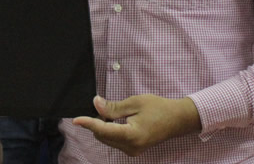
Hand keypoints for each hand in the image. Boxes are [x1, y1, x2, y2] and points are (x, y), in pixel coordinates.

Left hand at [72, 94, 200, 156]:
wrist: (177, 119)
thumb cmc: (159, 108)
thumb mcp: (135, 102)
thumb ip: (113, 107)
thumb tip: (95, 104)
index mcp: (132, 135)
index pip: (103, 131)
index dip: (88, 124)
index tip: (76, 120)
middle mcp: (131, 147)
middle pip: (102, 136)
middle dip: (97, 122)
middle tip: (103, 106)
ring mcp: (132, 151)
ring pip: (107, 139)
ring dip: (103, 127)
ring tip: (114, 113)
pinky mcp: (133, 150)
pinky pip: (114, 141)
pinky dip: (110, 131)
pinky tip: (117, 121)